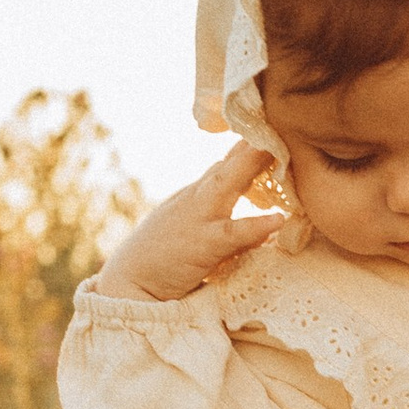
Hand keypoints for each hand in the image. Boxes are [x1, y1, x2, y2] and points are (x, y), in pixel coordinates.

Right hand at [92, 143, 291, 302]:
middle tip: (277, 123)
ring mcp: (199, 219)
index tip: (272, 127)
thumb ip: (218, 211)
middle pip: (227, 163)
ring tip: (277, 151)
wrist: (129, 285)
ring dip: (251, 165)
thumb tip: (246, 197)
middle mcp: (196, 199)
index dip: (248, 147)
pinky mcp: (204, 245)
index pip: (225, 164)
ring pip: (228, 184)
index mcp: (194, 195)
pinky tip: (278, 219)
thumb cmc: (160, 260)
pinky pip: (234, 233)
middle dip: (252, 143)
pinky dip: (256, 226)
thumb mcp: (190, 227)